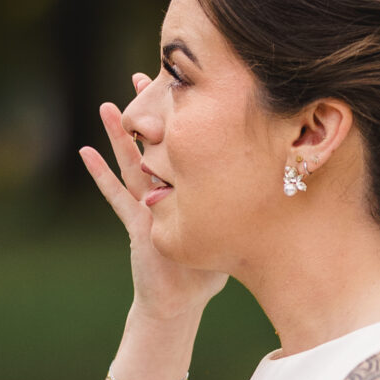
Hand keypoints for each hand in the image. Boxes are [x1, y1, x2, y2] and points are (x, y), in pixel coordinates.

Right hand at [79, 74, 226, 325]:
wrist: (179, 300)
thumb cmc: (207, 269)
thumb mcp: (234, 228)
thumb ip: (250, 205)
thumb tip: (294, 177)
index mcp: (189, 189)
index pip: (188, 146)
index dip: (186, 117)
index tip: (187, 84)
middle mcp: (166, 191)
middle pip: (159, 144)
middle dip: (152, 113)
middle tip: (143, 78)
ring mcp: (148, 205)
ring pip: (133, 162)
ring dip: (120, 136)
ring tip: (109, 106)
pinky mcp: (136, 223)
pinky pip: (116, 195)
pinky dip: (101, 174)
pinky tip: (85, 152)